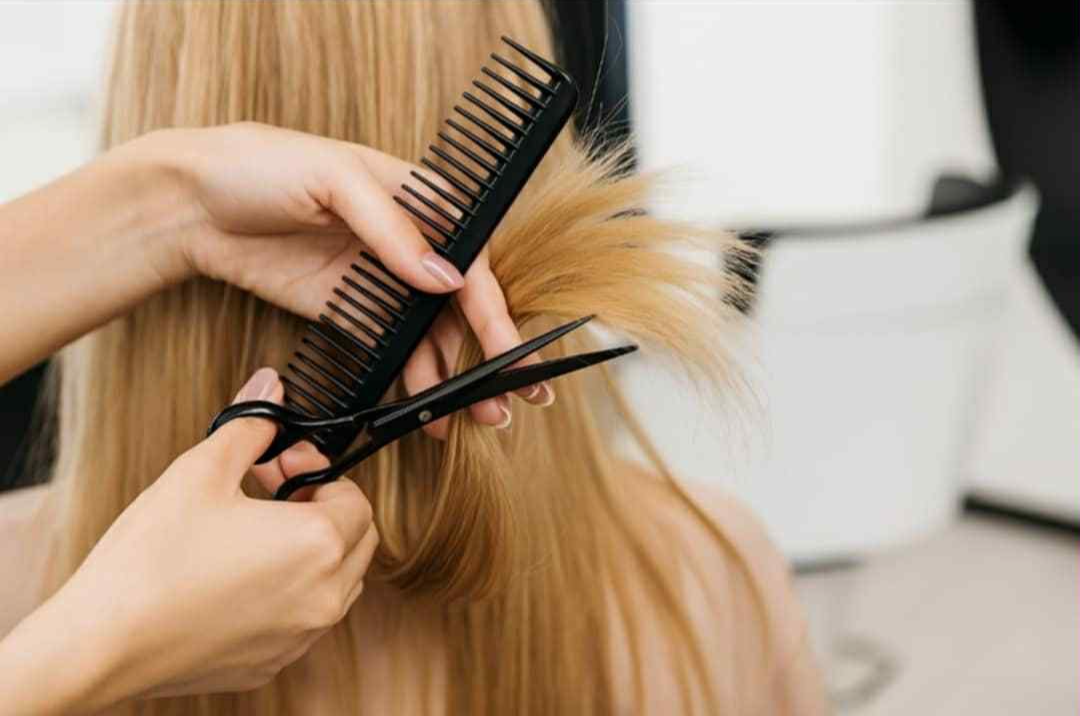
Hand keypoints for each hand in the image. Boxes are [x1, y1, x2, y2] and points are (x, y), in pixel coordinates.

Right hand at [0, 369, 376, 712]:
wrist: (99, 643)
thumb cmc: (149, 559)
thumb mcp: (201, 470)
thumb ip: (251, 426)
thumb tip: (271, 390)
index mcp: (318, 544)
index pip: (356, 500)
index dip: (321, 473)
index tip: (281, 465)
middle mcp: (323, 596)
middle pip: (356, 541)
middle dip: (323, 509)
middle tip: (270, 492)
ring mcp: (300, 636)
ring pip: (337, 583)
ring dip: (313, 552)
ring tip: (255, 532)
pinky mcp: (272, 662)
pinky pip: (303, 620)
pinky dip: (289, 594)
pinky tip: (238, 576)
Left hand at [130, 123, 553, 436]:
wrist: (189, 203)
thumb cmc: (262, 165)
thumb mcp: (334, 179)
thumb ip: (393, 229)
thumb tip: (447, 279)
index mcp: (419, 200)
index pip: (473, 258)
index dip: (494, 308)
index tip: (509, 351)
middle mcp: (408, 243)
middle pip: (462, 306)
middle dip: (490, 354)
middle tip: (512, 399)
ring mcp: (379, 282)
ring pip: (432, 337)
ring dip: (453, 377)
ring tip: (473, 418)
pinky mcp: (349, 312)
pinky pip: (391, 351)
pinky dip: (411, 381)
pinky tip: (425, 410)